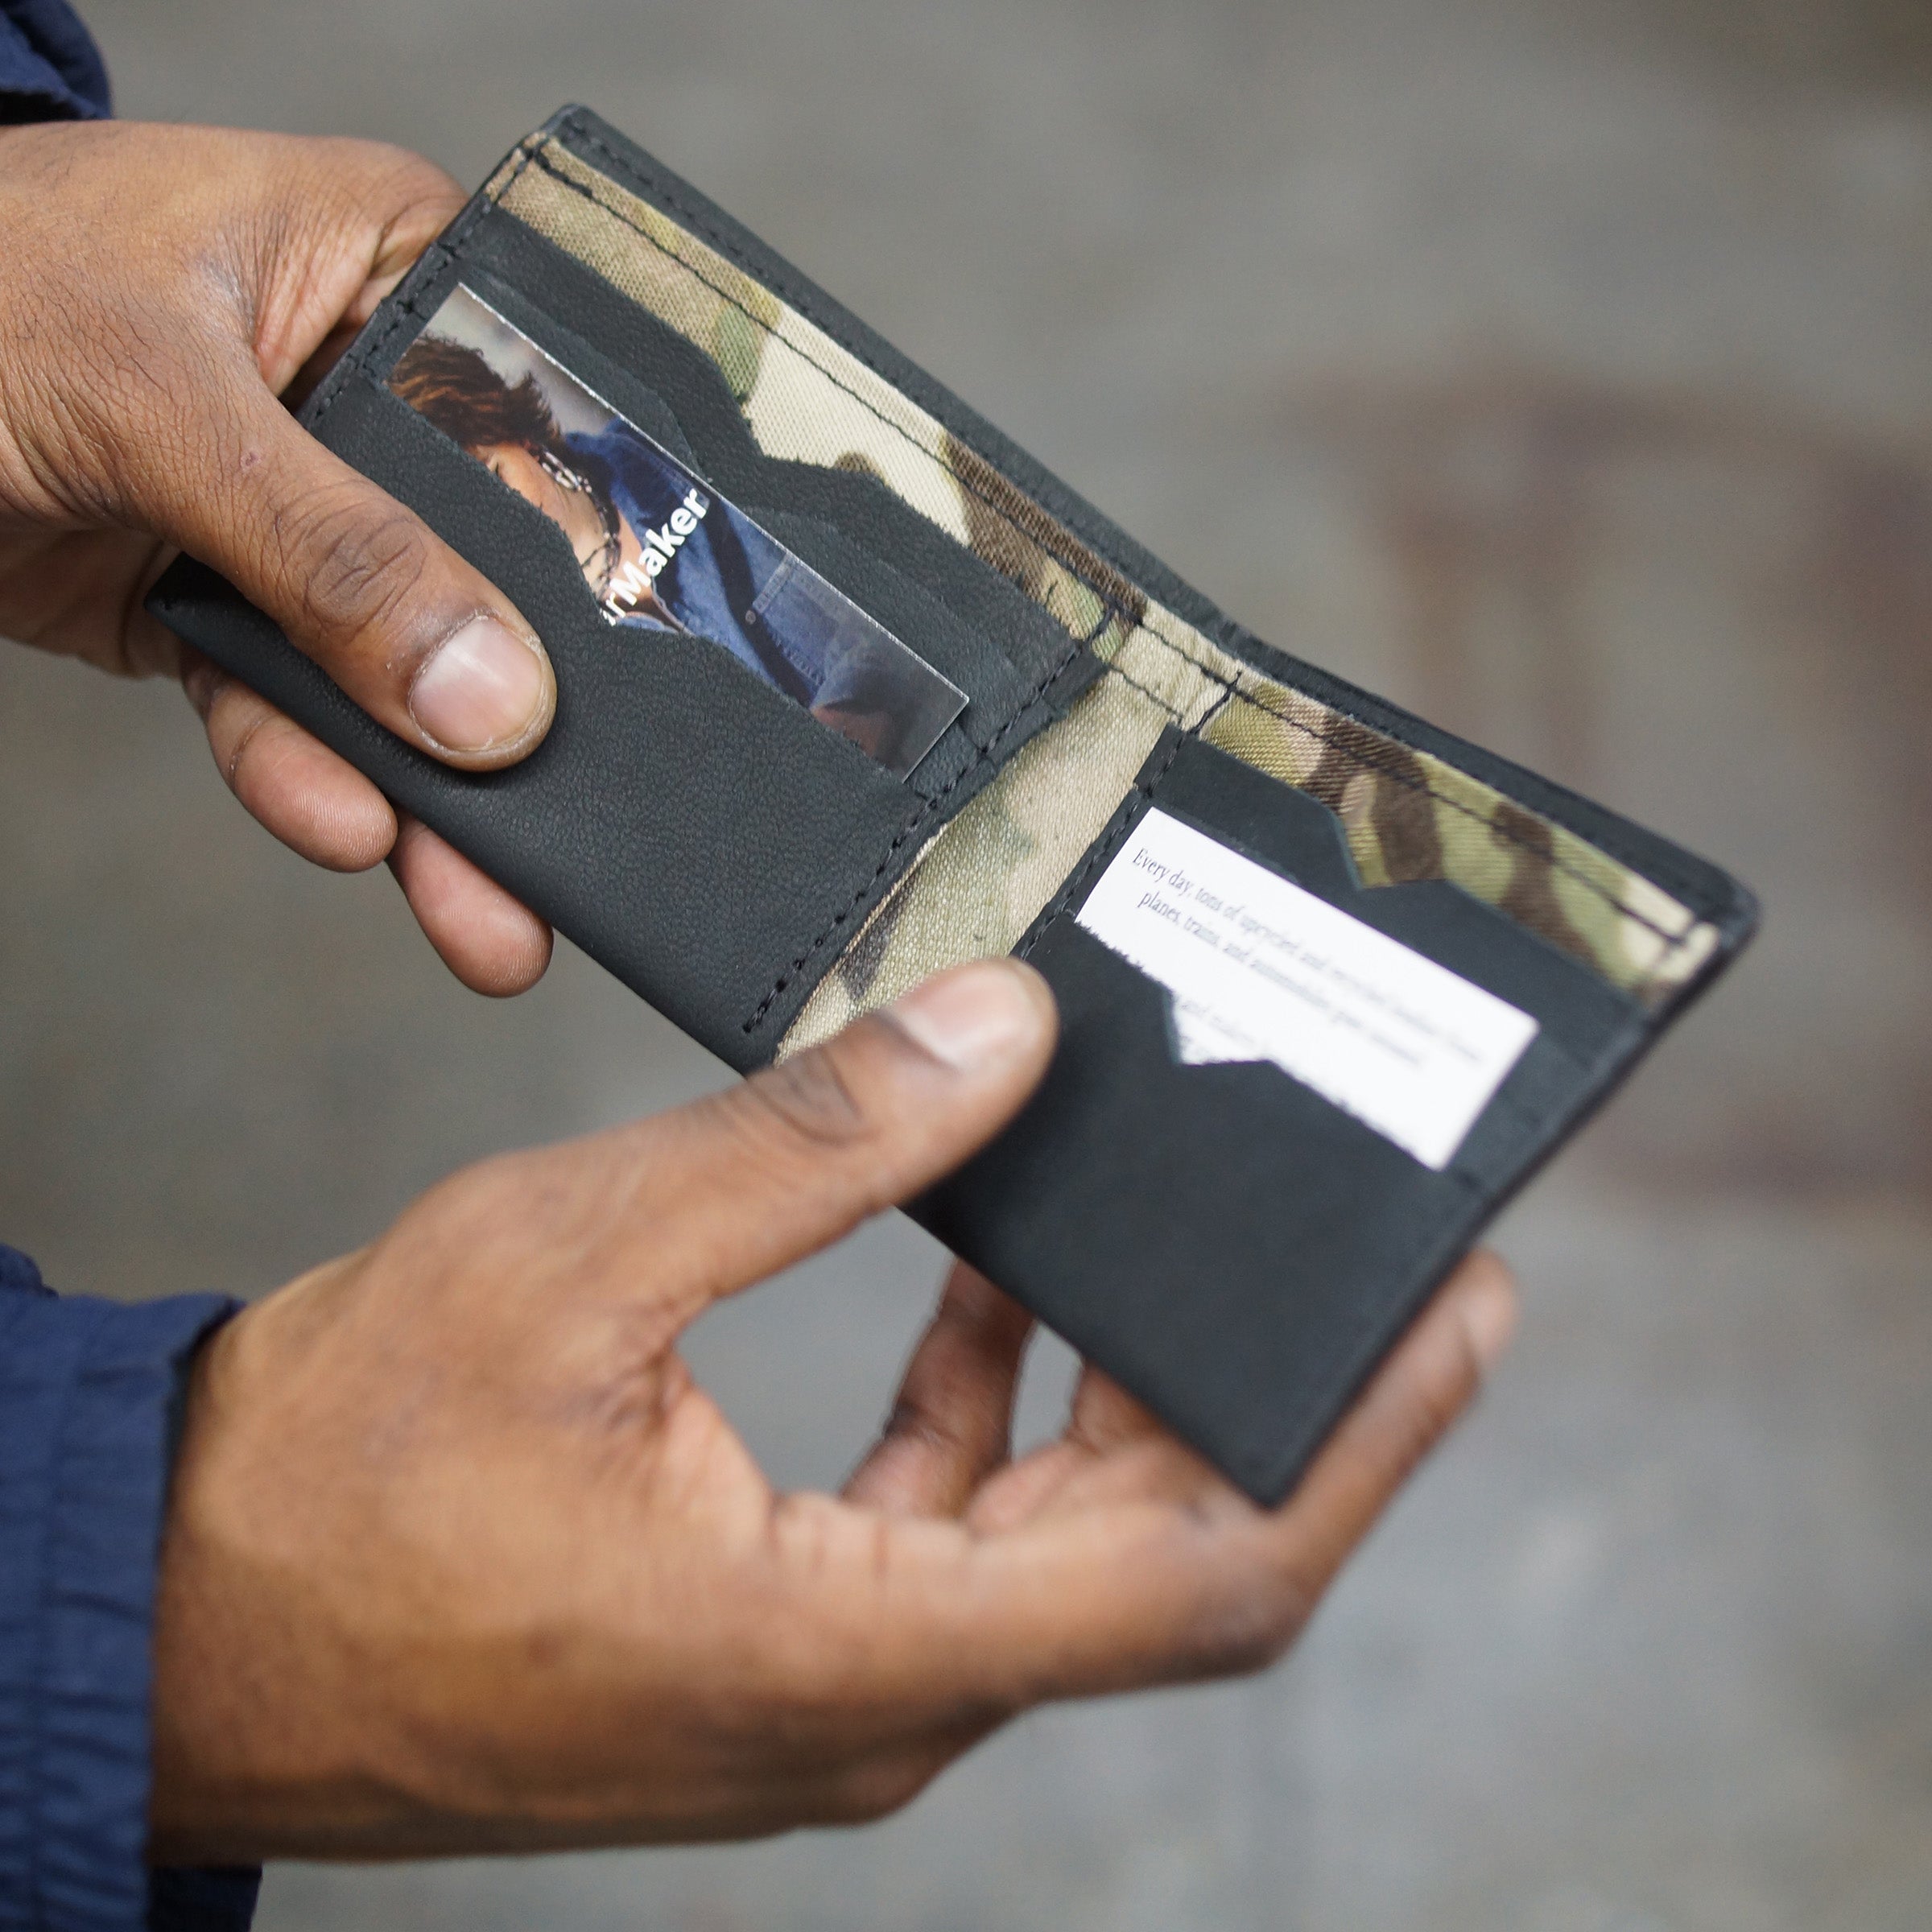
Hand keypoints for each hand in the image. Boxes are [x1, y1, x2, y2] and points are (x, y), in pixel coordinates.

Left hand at [0, 120, 555, 994]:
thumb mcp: (157, 401)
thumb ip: (334, 552)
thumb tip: (491, 697)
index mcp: (398, 280)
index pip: (545, 436)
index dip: (602, 571)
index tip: (647, 701)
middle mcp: (369, 401)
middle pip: (487, 581)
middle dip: (521, 732)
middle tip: (572, 861)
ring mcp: (298, 513)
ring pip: (397, 671)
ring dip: (433, 799)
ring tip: (486, 909)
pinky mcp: (225, 602)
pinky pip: (287, 705)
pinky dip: (304, 772)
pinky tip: (339, 825)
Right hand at [148, 959, 1514, 1861]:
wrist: (180, 1620)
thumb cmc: (337, 1473)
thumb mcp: (571, 1260)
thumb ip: (809, 1148)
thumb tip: (1000, 1035)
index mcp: (846, 1646)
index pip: (1200, 1578)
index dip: (1358, 1445)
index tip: (1457, 1316)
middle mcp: (876, 1701)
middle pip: (1165, 1561)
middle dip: (1279, 1396)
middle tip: (1364, 1242)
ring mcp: (834, 1687)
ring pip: (1065, 1547)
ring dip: (1130, 1390)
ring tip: (1174, 1224)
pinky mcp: (784, 1645)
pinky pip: (954, 1528)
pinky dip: (999, 1402)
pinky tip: (992, 1275)